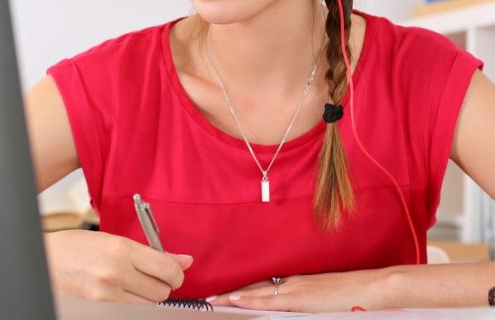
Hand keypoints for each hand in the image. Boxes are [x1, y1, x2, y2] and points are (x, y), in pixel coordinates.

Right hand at [43, 230, 192, 304]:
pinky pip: (131, 313)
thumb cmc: (78, 247)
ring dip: (147, 298)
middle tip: (149, 277)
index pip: (167, 269)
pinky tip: (122, 295)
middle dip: (161, 286)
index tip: (174, 272)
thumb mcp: (115, 240)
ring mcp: (105, 297)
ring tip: (131, 285)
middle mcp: (115, 274)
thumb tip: (185, 261)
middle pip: (161, 292)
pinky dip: (133, 306)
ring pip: (149, 307)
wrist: (45, 262)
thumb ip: (152, 252)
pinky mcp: (98, 311)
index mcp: (122, 250)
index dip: (176, 273)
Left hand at [210, 268, 388, 312]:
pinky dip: (252, 300)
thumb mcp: (325, 295)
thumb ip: (307, 298)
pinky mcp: (302, 299)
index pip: (263, 285)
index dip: (243, 289)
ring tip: (215, 299)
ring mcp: (296, 289)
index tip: (225, 293)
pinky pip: (271, 300)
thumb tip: (292, 304)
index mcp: (297, 280)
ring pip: (258, 292)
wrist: (373, 287)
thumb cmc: (353, 294)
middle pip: (256, 287)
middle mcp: (293, 282)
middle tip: (210, 296)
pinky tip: (237, 300)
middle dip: (233, 293)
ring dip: (235, 296)